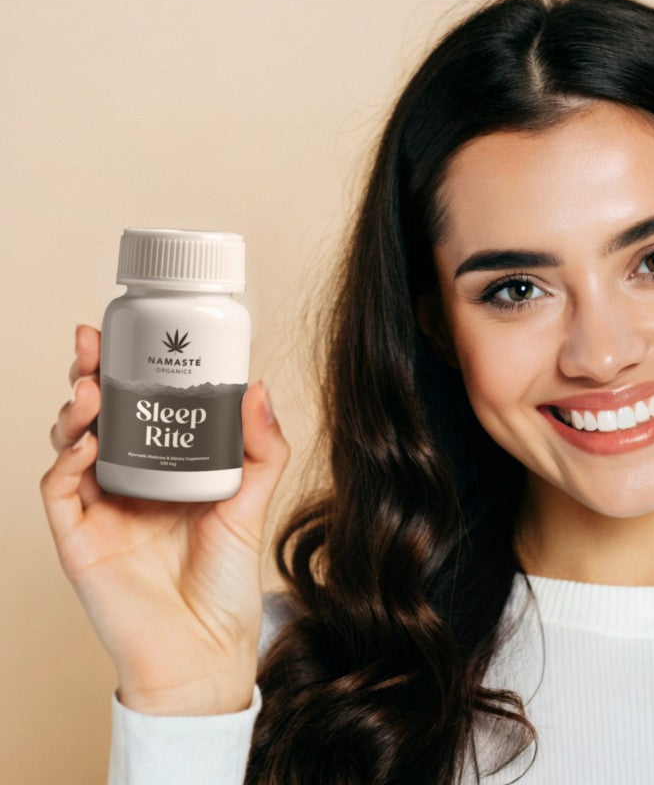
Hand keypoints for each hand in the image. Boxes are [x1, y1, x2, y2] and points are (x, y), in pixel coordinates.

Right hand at [41, 325, 289, 714]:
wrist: (204, 647)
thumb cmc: (226, 579)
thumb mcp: (251, 503)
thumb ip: (262, 449)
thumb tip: (260, 388)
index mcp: (166, 468)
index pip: (141, 408)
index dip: (130, 372)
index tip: (134, 337)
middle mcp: (128, 482)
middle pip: (97, 417)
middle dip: (89, 376)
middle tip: (92, 345)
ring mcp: (100, 508)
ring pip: (69, 445)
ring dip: (73, 412)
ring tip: (90, 390)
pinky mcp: (78, 538)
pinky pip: (58, 490)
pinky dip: (66, 461)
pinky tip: (87, 442)